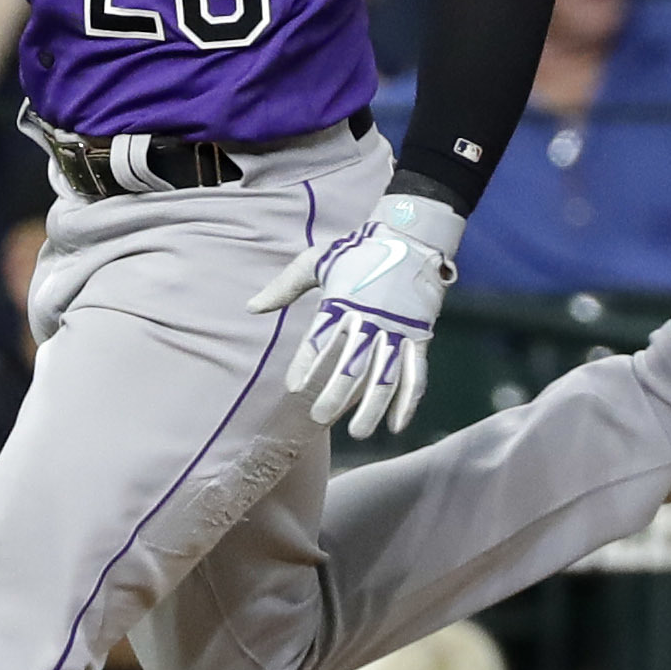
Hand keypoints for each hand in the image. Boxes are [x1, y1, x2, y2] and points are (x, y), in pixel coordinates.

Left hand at [245, 191, 465, 438]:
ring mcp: (398, 330)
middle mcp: (370, 319)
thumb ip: (284, 287)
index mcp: (342, 302)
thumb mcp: (317, 261)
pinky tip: (396, 426)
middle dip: (335, 394)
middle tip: (319, 418)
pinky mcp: (419, 337)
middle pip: (352, 364)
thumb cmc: (358, 250)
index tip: (293, 387)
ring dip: (372, 407)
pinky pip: (416, 374)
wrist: (411, 236)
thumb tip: (251, 307)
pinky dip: (408, 402)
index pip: (320, 340)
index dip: (307, 364)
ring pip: (385, 376)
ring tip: (357, 433)